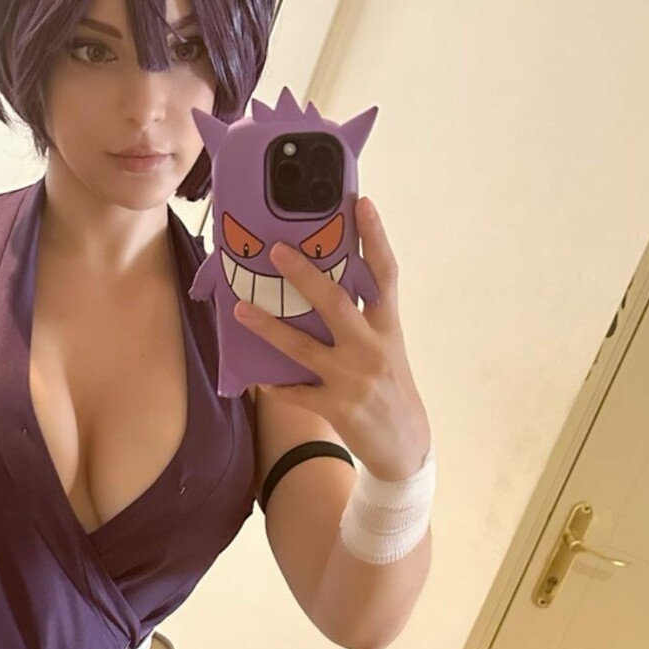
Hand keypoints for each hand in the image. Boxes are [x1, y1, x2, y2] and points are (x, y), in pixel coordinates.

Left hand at [233, 197, 430, 480]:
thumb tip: (323, 286)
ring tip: (241, 308)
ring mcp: (354, 379)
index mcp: (388, 327)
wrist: (407, 445)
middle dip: (305, 274)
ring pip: (303, 347)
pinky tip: (258, 378)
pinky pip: (297, 392)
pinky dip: (277, 386)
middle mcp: (372, 348)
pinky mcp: (338, 408)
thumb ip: (363, 319)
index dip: (375, 237)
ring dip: (268, 327)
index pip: (385, 273)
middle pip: (336, 302)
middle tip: (276, 249)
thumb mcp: (388, 347)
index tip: (362, 203)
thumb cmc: (391, 388)